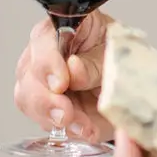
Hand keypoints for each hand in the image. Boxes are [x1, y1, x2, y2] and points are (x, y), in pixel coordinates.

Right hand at [14, 11, 115, 141]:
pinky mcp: (43, 102)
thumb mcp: (116, 52)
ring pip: (28, 99)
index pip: (43, 38)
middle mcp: (44, 51)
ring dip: (52, 117)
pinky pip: (41, 118)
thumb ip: (95, 62)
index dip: (47, 62)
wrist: (127, 76)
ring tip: (81, 126)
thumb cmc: (120, 54)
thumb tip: (74, 69)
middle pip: (29, 73)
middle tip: (66, 114)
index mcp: (65, 27)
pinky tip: (81, 130)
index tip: (60, 83)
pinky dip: (62, 127)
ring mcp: (39, 78)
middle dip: (45, 99)